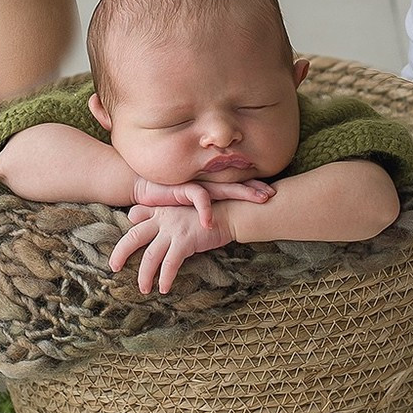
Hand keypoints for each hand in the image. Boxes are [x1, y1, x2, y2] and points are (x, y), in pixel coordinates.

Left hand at [109, 204, 233, 294]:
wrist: (228, 214)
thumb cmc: (206, 217)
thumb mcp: (182, 213)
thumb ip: (166, 221)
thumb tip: (154, 235)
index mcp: (161, 210)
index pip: (136, 216)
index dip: (127, 227)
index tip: (123, 242)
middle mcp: (163, 218)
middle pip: (133, 236)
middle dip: (120, 253)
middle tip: (114, 267)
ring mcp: (173, 229)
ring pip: (150, 256)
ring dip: (144, 275)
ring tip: (143, 289)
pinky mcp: (185, 241)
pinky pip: (170, 264)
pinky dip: (165, 278)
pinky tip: (164, 288)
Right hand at [130, 175, 274, 227]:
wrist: (141, 186)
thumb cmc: (165, 199)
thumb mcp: (187, 208)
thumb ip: (201, 213)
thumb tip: (216, 225)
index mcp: (209, 190)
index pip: (235, 188)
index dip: (252, 190)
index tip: (270, 195)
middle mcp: (207, 186)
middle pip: (236, 186)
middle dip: (254, 190)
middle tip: (272, 195)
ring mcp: (196, 186)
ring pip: (224, 188)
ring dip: (242, 194)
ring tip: (258, 201)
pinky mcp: (183, 190)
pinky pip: (199, 198)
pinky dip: (206, 210)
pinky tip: (211, 222)